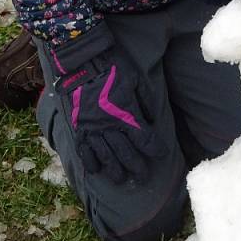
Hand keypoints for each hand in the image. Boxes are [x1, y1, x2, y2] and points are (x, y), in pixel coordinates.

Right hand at [49, 23, 164, 183]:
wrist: (84, 61)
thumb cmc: (114, 67)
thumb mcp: (136, 80)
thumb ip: (145, 101)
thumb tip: (152, 118)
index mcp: (127, 115)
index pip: (145, 139)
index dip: (155, 149)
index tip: (161, 155)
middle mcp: (111, 127)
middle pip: (127, 153)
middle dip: (137, 166)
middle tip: (143, 176)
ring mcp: (93, 129)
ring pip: (106, 156)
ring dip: (115, 170)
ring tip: (121, 180)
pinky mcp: (78, 127)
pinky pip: (84, 150)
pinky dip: (91, 162)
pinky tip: (96, 171)